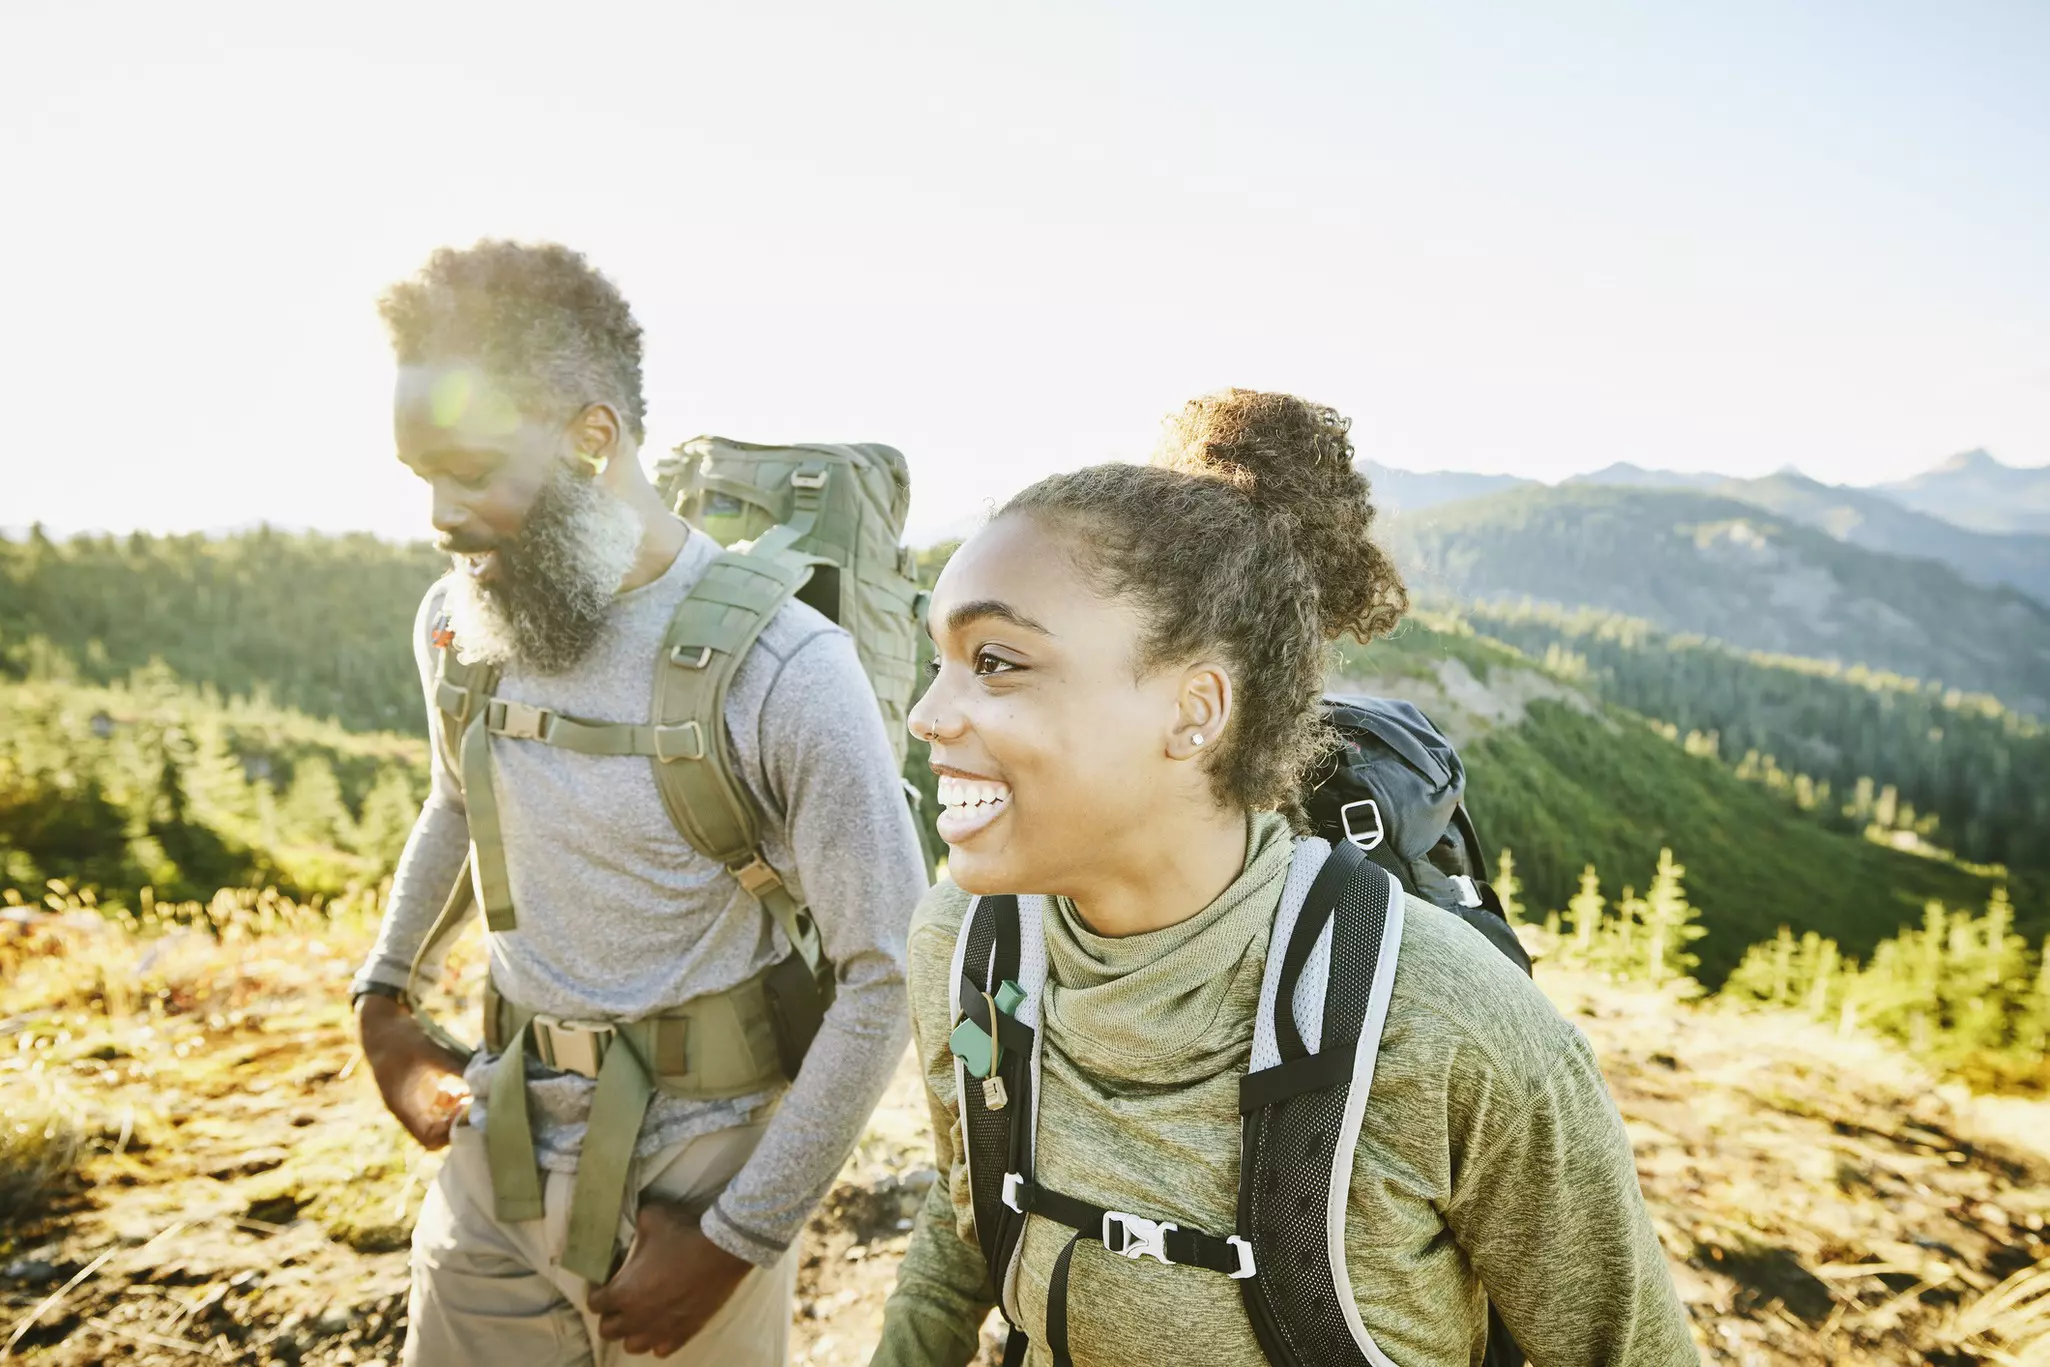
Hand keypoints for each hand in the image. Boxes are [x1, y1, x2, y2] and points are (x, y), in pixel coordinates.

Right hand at [357, 994, 471, 1149]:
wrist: (381, 1022)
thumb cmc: (401, 1038)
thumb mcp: (431, 1051)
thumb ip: (457, 1066)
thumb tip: (486, 1077)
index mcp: (404, 1107)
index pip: (429, 1139)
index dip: (450, 1134)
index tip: (469, 1114)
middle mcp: (409, 1108)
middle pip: (437, 1133)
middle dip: (458, 1123)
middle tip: (478, 1106)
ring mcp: (416, 1098)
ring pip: (441, 1118)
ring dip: (459, 1111)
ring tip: (478, 1096)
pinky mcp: (423, 1087)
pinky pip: (442, 1103)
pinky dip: (456, 1099)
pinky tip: (469, 1085)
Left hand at [587, 1200, 752, 1356]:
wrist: (721, 1252)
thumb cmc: (683, 1235)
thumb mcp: (651, 1217)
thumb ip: (634, 1224)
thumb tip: (631, 1221)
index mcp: (623, 1292)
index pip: (595, 1304)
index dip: (595, 1292)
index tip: (603, 1281)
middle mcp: (637, 1317)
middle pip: (608, 1331)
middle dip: (609, 1315)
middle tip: (620, 1299)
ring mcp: (660, 1329)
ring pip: (633, 1346)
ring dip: (631, 1332)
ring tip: (640, 1316)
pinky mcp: (683, 1334)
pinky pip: (661, 1350)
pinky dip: (657, 1341)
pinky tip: (662, 1325)